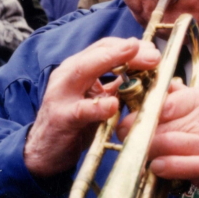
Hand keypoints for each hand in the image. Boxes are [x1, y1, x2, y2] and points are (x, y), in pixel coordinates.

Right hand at [24, 38, 160, 178]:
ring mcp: (62, 95)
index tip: (153, 51)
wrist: (45, 151)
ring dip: (110, 61)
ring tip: (133, 59)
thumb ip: (116, 84)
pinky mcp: (61, 118)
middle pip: (97, 53)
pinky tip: (113, 104)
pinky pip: (80, 110)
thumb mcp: (98, 98)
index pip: (105, 47)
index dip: (130, 46)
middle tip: (153, 55)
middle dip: (126, 50)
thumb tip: (146, 71)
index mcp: (78, 68)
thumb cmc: (75, 121)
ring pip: (83, 70)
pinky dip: (97, 107)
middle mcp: (68, 75)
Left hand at [118, 82, 198, 195]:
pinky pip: (180, 165)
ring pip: (165, 142)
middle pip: (159, 123)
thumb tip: (156, 82)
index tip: (126, 117)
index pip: (162, 100)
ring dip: (145, 149)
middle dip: (135, 132)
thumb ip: (179, 95)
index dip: (140, 111)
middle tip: (124, 137)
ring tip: (136, 152)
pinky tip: (156, 167)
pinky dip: (164, 166)